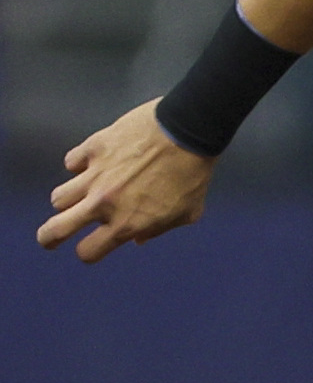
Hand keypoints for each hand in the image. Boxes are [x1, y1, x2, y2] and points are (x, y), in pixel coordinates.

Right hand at [38, 101, 214, 262]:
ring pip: (59, 197)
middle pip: (55, 230)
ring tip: (79, 196)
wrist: (189, 131)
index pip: (89, 251)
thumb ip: (159, 229)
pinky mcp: (92, 149)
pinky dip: (80, 164)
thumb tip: (137, 240)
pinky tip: (94, 162)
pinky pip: (71, 162)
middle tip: (49, 238)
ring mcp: (95, 176)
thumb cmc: (193, 173)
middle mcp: (104, 204)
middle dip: (48, 238)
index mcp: (126, 223)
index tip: (90, 246)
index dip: (88, 251)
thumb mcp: (187, 211)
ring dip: (68, 200)